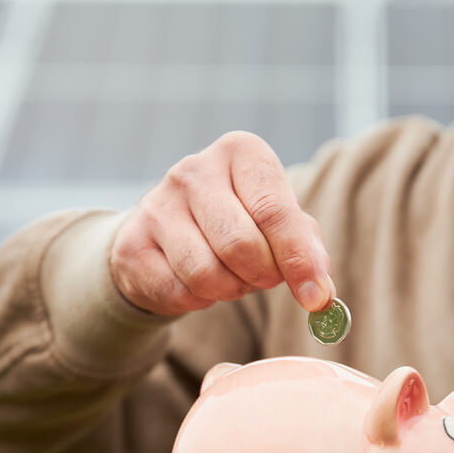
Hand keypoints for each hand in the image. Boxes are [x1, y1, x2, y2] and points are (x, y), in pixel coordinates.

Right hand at [110, 131, 334, 316]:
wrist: (165, 233)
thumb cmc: (237, 222)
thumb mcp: (276, 221)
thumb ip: (306, 249)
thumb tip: (321, 292)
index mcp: (239, 152)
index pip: (275, 210)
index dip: (299, 260)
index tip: (316, 297)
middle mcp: (193, 170)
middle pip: (241, 245)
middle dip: (262, 276)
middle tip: (264, 278)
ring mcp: (156, 205)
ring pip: (206, 273)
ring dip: (229, 290)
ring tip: (231, 278)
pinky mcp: (132, 244)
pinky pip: (178, 292)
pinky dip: (198, 300)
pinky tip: (198, 284)